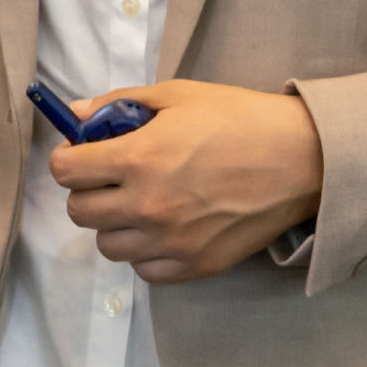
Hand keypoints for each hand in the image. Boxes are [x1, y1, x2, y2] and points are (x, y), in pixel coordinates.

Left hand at [50, 81, 324, 283]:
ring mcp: (171, 243)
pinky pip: (144, 270)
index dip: (69, 160)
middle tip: (112, 177)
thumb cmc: (239, 119)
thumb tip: (75, 115)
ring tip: (141, 203)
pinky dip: (146, 251)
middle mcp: (147, 206)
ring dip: (115, 224)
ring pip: (108, 246)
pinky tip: (165, 227)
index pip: (65, 173)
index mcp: (138, 158)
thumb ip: (119, 104)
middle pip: (80, 212)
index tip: (82, 155)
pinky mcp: (195, 266)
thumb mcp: (178, 95)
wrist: (301, 160)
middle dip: (88, 190)